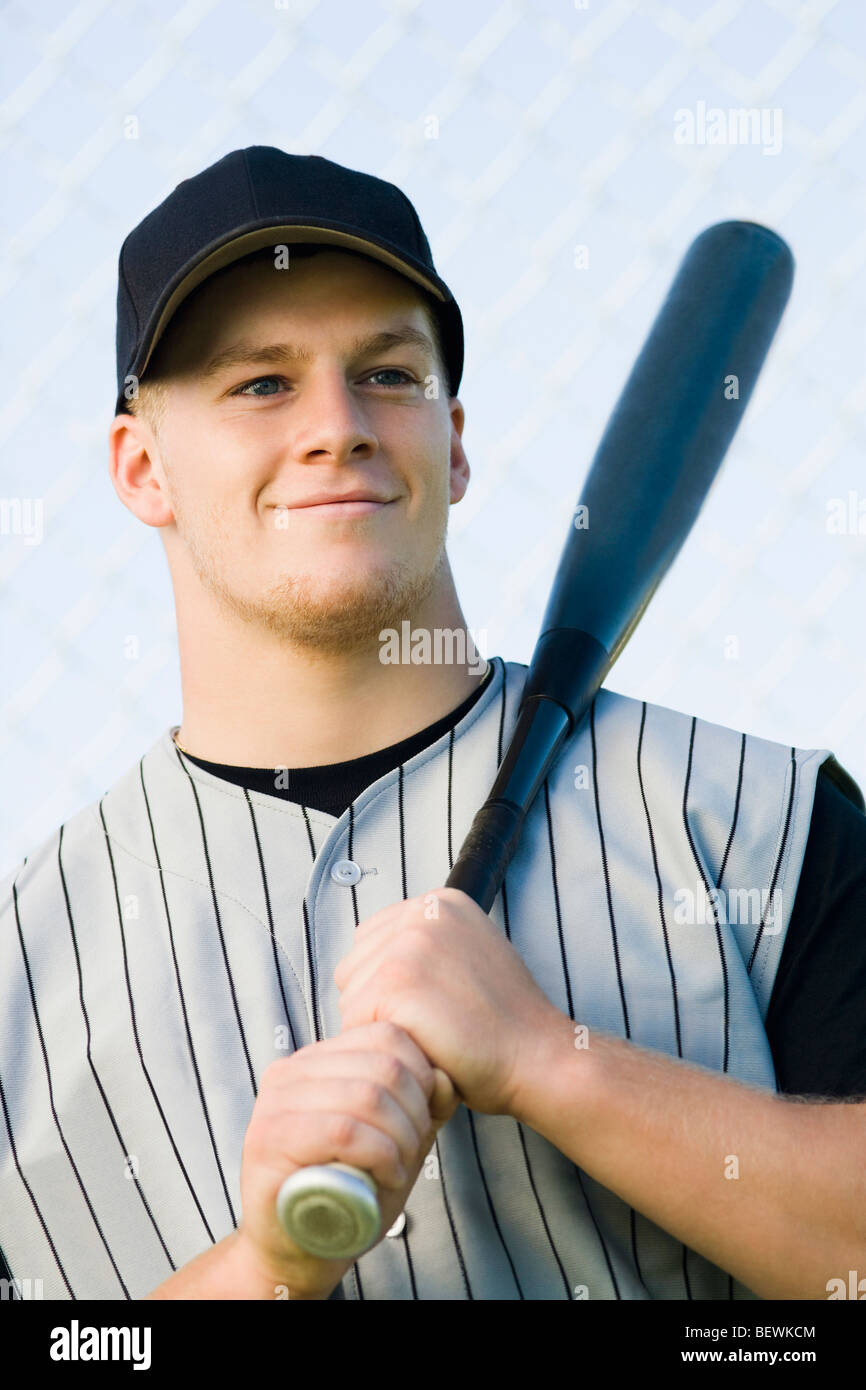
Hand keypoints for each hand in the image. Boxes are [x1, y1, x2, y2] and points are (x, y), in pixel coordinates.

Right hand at [237, 1022, 458, 1297]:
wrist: (295, 1254)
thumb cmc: (346, 1195)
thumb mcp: (394, 1141)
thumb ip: (420, 1107)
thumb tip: (444, 1076)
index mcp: (314, 1061)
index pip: (384, 1035)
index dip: (421, 1073)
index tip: (425, 1117)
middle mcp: (289, 1073)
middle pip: (382, 1065)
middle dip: (415, 1111)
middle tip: (414, 1149)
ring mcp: (274, 1105)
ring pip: (367, 1096)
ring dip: (401, 1136)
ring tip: (401, 1165)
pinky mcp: (270, 1142)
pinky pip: (344, 1131)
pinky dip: (380, 1153)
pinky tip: (389, 1175)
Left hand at [334, 886, 563, 1116]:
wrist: (538, 1058)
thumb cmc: (505, 1023)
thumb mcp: (471, 956)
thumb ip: (427, 945)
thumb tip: (373, 956)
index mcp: (440, 902)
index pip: (371, 942)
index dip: (391, 986)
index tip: (433, 1004)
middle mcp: (422, 912)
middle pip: (354, 967)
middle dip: (379, 1005)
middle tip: (434, 1023)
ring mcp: (408, 944)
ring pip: (350, 997)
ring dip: (379, 1027)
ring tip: (431, 1034)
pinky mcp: (395, 982)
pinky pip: (354, 1024)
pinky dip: (381, 1046)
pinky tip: (424, 1047)